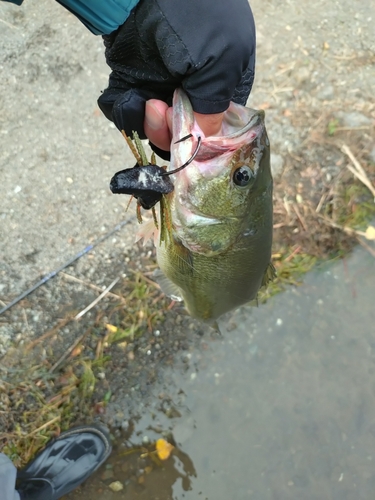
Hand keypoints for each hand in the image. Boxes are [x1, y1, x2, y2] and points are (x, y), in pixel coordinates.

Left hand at [98, 0, 254, 159]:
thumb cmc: (192, 15)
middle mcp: (193, 91)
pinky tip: (129, 97)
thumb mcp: (219, 61)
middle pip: (185, 135)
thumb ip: (215, 106)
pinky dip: (126, 112)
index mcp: (223, 85)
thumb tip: (202, 138)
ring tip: (148, 101)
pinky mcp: (134, 84)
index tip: (191, 129)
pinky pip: (129, 114)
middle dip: (173, 132)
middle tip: (162, 109)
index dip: (204, 138)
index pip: (218, 129)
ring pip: (156, 130)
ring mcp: (163, 89)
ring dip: (150, 124)